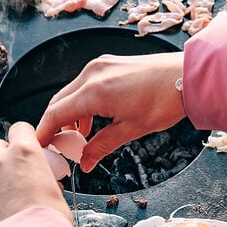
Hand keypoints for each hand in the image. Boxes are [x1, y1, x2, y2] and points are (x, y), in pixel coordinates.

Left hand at [0, 122, 70, 226]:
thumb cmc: (47, 224)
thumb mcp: (56, 195)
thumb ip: (45, 181)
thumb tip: (43, 184)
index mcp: (24, 153)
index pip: (20, 129)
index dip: (26, 138)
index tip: (30, 149)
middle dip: (7, 157)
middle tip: (19, 176)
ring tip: (4, 190)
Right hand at [36, 52, 186, 171]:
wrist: (187, 76)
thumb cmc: (163, 101)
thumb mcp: (130, 130)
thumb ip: (102, 146)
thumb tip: (85, 163)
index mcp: (94, 91)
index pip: (56, 113)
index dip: (44, 132)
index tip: (39, 146)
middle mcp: (92, 74)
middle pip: (59, 102)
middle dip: (54, 125)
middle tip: (57, 147)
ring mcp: (99, 65)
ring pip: (70, 92)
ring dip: (68, 114)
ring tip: (77, 137)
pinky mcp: (108, 63)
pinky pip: (84, 84)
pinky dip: (81, 102)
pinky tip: (91, 119)